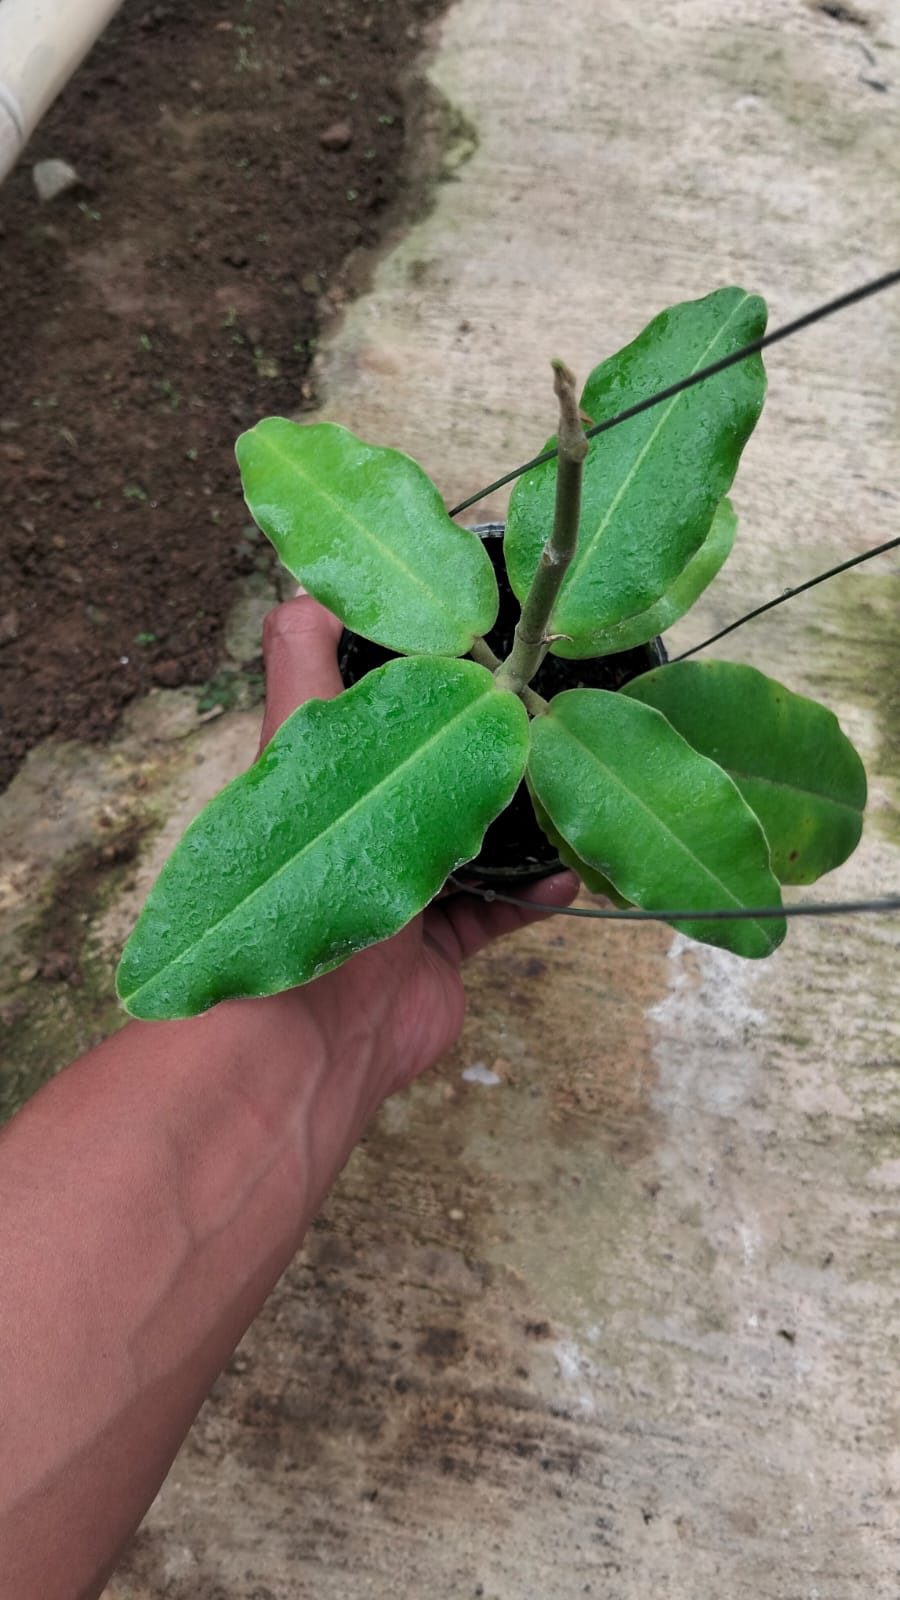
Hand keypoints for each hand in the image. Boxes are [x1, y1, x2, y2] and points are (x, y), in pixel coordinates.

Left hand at [256, 593, 578, 1111]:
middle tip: (553, 709)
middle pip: (438, 772)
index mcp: (332, 778)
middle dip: (491, 746)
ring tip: (579, 778)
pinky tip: (576, 870)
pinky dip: (541, 893)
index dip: (423, 677)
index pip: (380, 709)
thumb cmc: (309, 882)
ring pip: (482, 841)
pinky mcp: (445, 949)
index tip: (485, 640)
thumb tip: (310, 579)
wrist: (320, 1029)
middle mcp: (366, 829)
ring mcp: (408, 892)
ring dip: (530, 819)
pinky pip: (506, 910)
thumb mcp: (301, 747)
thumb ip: (302, 664)